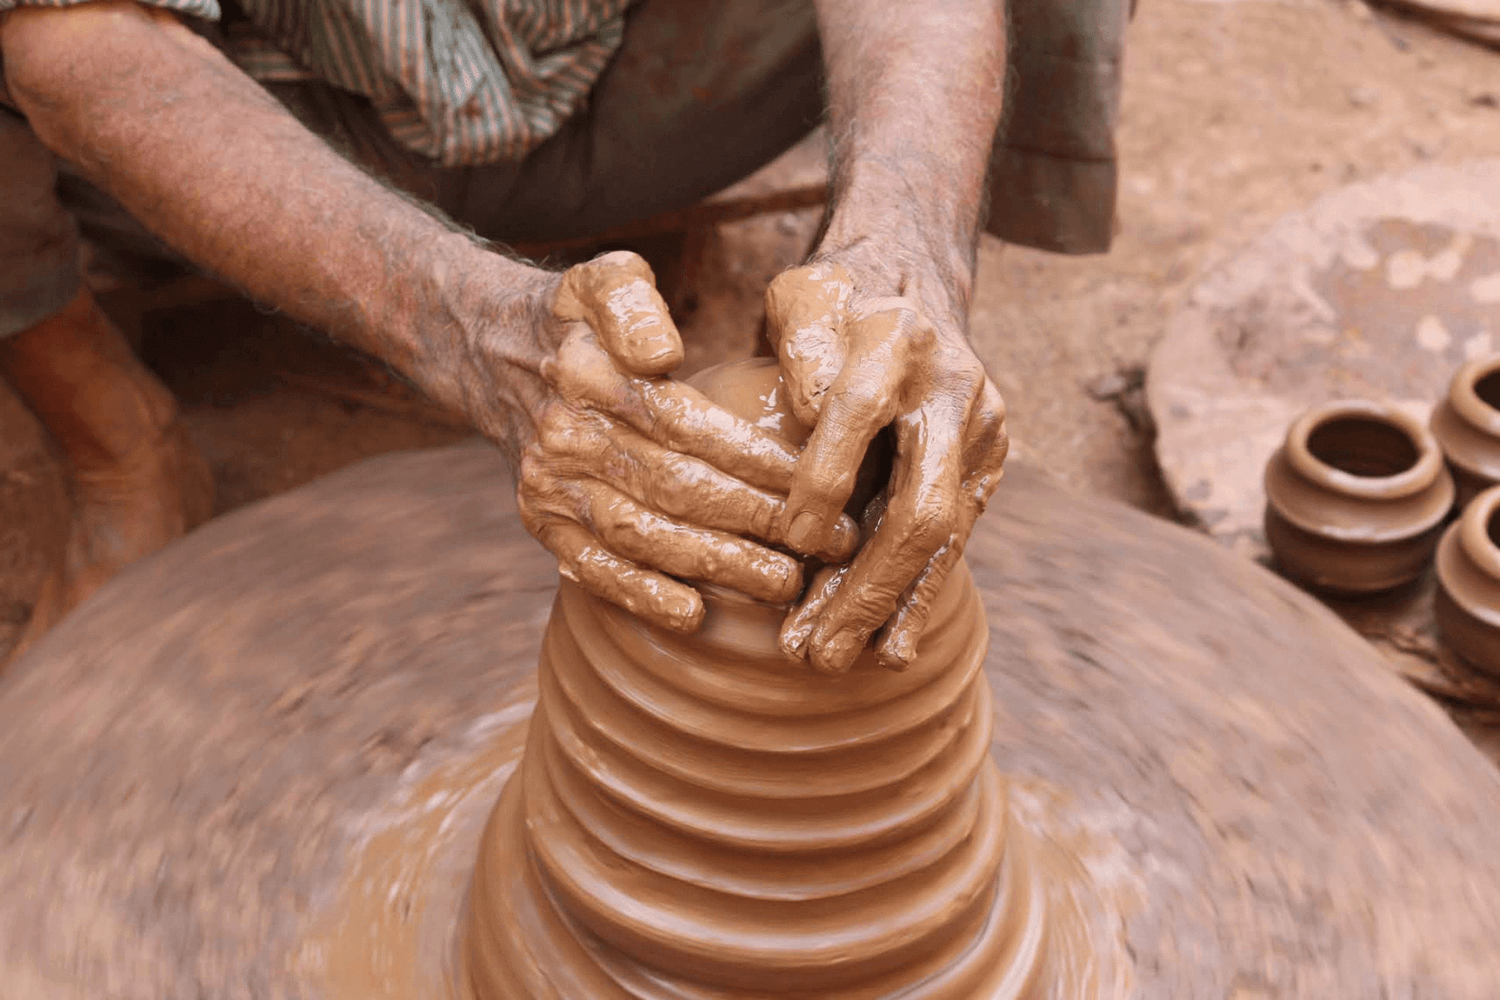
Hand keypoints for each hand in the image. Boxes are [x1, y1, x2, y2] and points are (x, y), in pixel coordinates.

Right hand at [456, 250, 857, 632]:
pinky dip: (642, 596)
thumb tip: (661, 355)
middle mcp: (566, 438)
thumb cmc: (580, 319)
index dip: (756, 460)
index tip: (818, 482)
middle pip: (676, 489)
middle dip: (760, 522)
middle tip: (829, 544)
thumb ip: (631, 300)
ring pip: (643, 536)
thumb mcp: (604, 279)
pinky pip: (593, 568)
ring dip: (718, 567)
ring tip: (784, 585)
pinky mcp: (541, 523)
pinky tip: (693, 615)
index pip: (687, 425)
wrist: (495, 354)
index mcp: (591, 377)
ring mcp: (550, 488)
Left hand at [766, 258, 1007, 673]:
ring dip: (884, 608)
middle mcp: (953, 391)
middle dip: (862, 587)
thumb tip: (805, 414)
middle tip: (809, 651)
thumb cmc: (837, 298)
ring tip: (834, 662)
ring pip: (938, 538)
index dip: (823, 478)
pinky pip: (950, 542)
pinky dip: (914, 597)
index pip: (858, 412)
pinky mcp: (987, 466)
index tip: (787, 542)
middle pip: (917, 505)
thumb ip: (801, 347)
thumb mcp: (804, 295)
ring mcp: (980, 434)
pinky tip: (887, 649)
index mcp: (896, 338)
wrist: (915, 282)